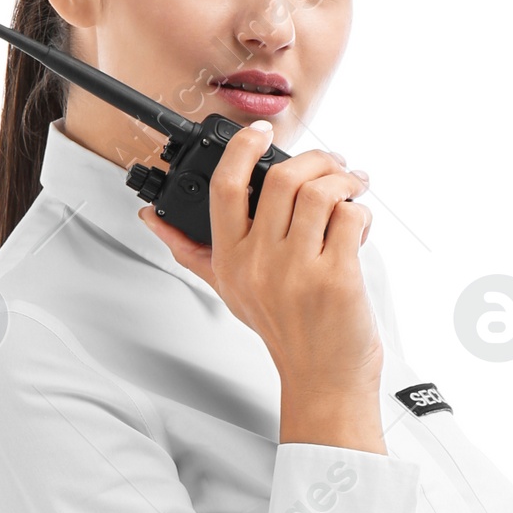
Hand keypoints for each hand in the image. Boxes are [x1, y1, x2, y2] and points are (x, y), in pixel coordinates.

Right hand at [137, 122, 381, 443]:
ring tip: (353, 187)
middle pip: (280, 178)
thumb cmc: (285, 333)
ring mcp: (297, 270)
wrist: (323, 380)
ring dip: (344, 179)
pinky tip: (360, 226)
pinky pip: (350, 217)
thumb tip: (152, 219)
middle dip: (316, 159)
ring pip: (319, 191)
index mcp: (230, 260)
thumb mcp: (230, 292)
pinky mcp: (336, 277)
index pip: (223, 187)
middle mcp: (259, 263)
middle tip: (333, 164)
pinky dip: (361, 212)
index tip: (261, 132)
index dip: (242, 148)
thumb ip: (193, 252)